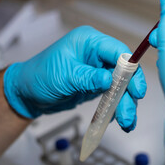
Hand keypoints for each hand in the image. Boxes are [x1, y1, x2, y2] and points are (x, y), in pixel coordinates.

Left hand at [4, 26, 146, 131]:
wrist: (28, 94)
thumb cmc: (39, 77)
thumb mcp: (64, 76)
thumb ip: (88, 77)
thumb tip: (109, 80)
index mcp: (89, 42)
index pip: (118, 52)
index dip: (131, 70)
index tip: (136, 89)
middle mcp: (96, 54)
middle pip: (123, 71)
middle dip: (128, 93)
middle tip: (128, 113)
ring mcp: (98, 70)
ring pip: (120, 86)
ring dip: (124, 104)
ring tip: (125, 122)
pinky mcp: (97, 85)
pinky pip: (112, 95)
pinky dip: (115, 107)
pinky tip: (114, 119)